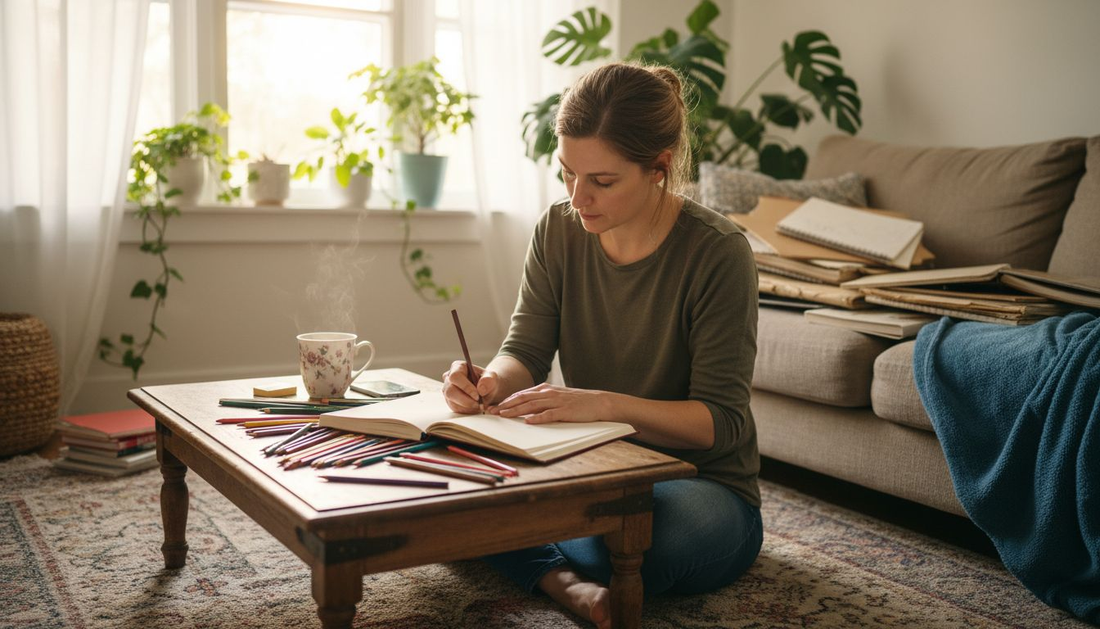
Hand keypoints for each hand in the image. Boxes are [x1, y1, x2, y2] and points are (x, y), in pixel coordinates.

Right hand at [442, 360, 499, 413]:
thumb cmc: (488, 381)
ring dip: (468, 407)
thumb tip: (480, 389)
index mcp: (458, 367)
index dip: (465, 387)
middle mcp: (449, 378)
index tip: (477, 396)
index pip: (456, 376)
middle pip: (450, 391)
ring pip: (452, 402)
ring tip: (480, 405)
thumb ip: (488, 380)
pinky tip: (475, 407)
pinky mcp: (450, 401)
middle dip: (466, 400)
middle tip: (479, 404)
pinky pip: (455, 408)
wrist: (487, 390)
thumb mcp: (492, 378)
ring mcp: (448, 390)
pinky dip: (467, 410)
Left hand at [491, 384, 612, 423]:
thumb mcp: (557, 397)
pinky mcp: (565, 411)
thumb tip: (525, 409)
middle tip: (492, 411)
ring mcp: (557, 402)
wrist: (598, 402)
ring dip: (516, 411)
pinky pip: (549, 414)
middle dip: (506, 405)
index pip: (521, 394)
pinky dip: (538, 418)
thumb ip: (542, 400)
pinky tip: (528, 421)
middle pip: (523, 398)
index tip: (494, 407)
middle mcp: (548, 393)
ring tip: (504, 415)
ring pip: (532, 405)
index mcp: (545, 389)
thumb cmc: (577, 402)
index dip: (506, 401)